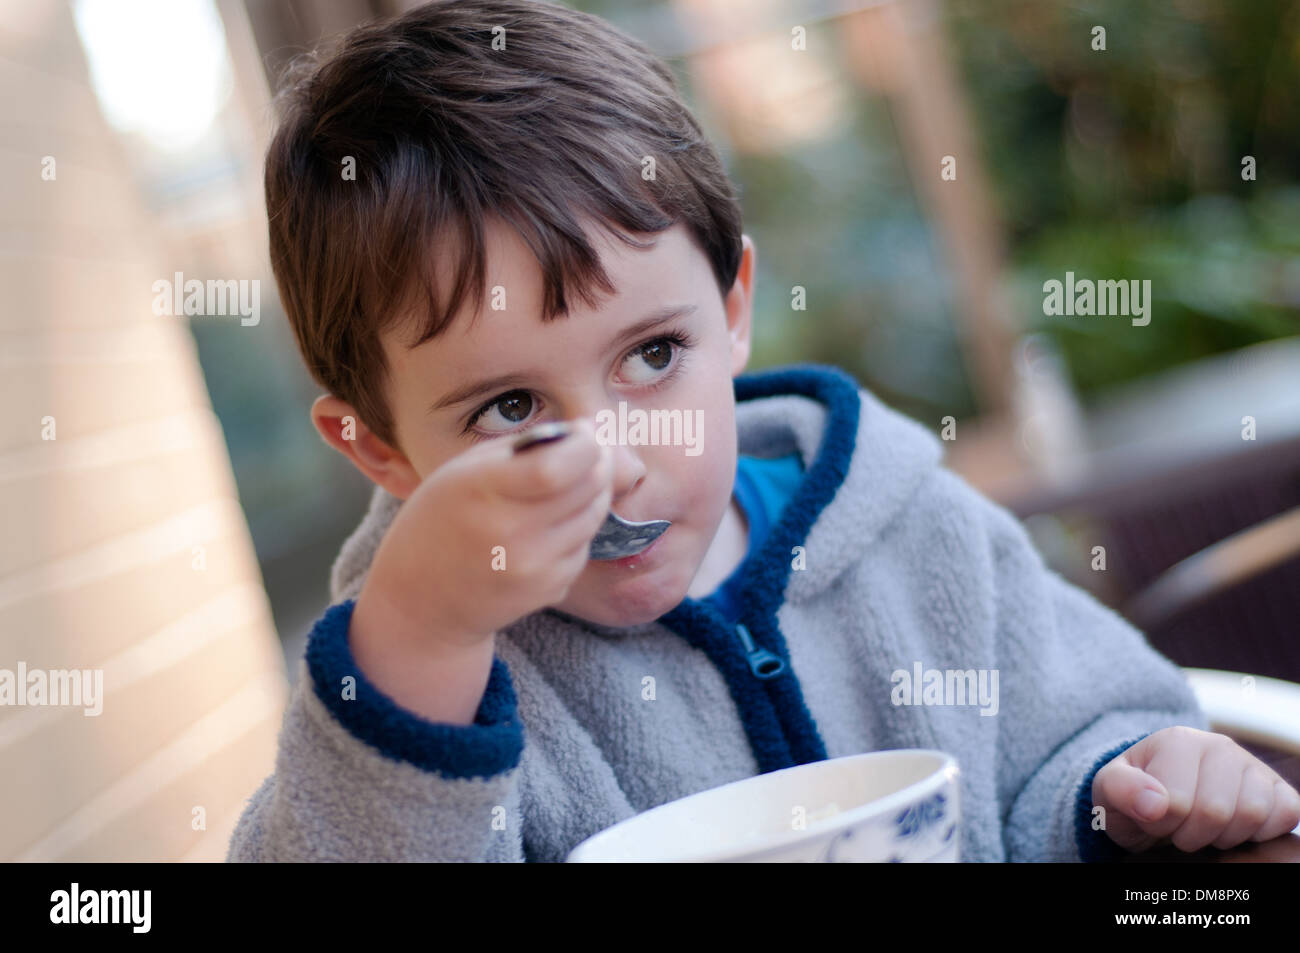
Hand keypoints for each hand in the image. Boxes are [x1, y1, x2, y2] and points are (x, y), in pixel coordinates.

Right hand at [356, 417, 613, 652]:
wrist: (422, 602)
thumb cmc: (440, 522)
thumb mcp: (462, 471)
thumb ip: (521, 448)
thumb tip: (583, 434)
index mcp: (482, 492)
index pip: (557, 466)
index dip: (585, 444)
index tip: (584, 431)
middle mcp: (511, 534)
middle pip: (588, 488)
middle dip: (596, 462)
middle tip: (588, 452)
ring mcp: (534, 568)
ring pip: (593, 517)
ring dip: (592, 495)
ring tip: (568, 486)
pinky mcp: (550, 590)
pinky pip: (584, 547)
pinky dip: (577, 531)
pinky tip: (550, 526)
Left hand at [1092, 725, 1299, 852]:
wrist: (1157, 801)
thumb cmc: (1133, 795)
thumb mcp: (1109, 790)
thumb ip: (1120, 790)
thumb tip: (1154, 804)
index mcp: (1178, 741)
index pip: (1177, 802)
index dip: (1161, 822)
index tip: (1152, 816)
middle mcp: (1220, 746)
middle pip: (1216, 811)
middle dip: (1190, 833)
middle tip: (1177, 827)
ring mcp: (1252, 765)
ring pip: (1252, 814)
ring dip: (1222, 836)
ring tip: (1202, 827)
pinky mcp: (1277, 788)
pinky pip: (1286, 815)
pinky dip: (1260, 832)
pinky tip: (1232, 828)